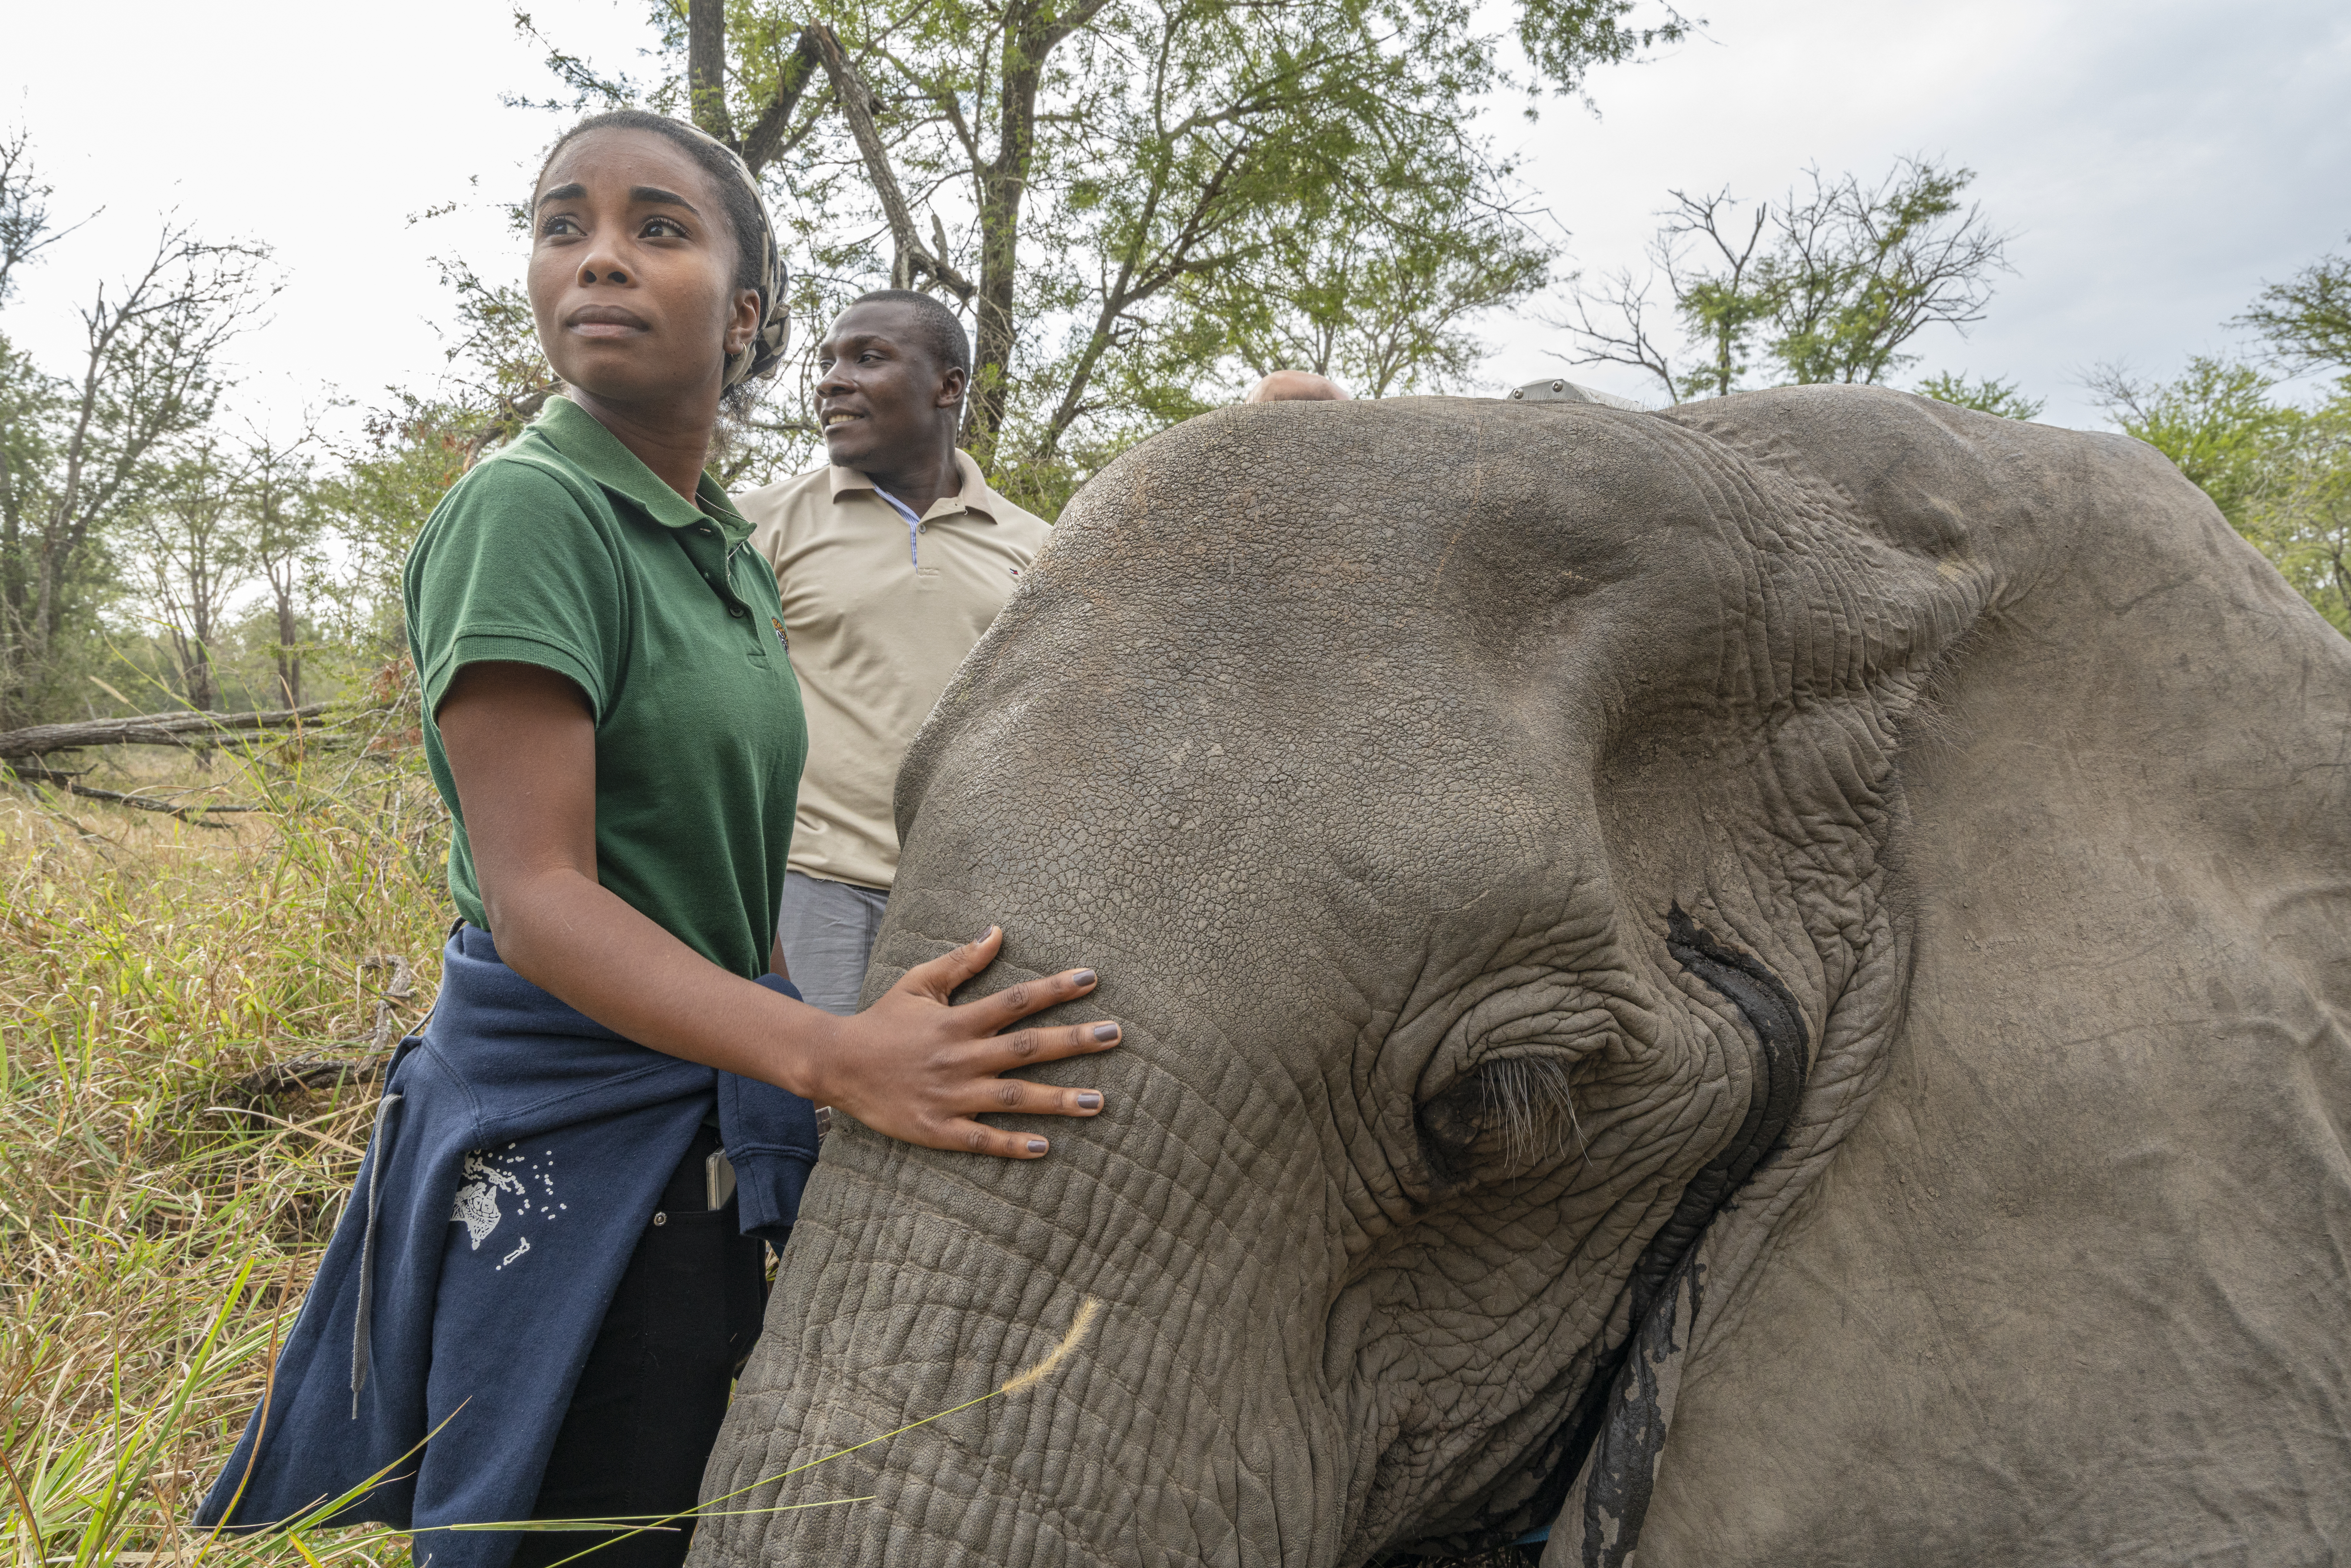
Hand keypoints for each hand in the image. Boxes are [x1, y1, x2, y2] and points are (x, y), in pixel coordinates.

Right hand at [815, 927, 1116, 1158]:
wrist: (838, 1064)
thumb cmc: (883, 1021)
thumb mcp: (919, 983)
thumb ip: (961, 962)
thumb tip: (997, 931)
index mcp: (958, 1021)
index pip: (1017, 1001)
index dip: (1055, 989)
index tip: (1092, 979)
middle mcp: (961, 1058)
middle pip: (1026, 1049)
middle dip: (1074, 1042)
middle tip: (1115, 1036)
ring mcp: (951, 1096)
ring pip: (1014, 1098)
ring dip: (1058, 1100)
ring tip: (1099, 1102)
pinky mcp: (938, 1129)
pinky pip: (981, 1139)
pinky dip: (1012, 1144)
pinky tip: (1045, 1147)